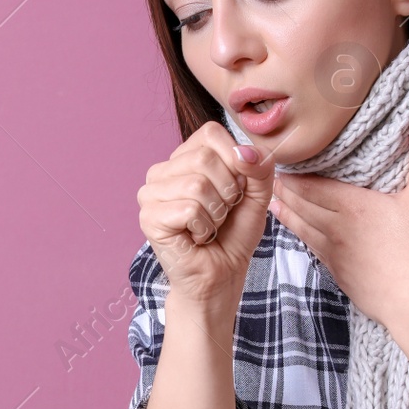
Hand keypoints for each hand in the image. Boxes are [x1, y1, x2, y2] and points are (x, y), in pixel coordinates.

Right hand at [138, 121, 276, 305]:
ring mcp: (150, 193)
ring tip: (209, 226)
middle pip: (204, 158)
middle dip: (227, 191)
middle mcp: (162, 170)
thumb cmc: (234, 234)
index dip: (234, 160)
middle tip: (222, 213)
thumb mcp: (257, 194)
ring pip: (196, 185)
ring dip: (216, 213)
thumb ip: (259, 166)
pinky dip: (204, 228)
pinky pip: (189, 209)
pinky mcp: (149, 217)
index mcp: (185, 156)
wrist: (221, 275)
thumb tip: (244, 152)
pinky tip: (197, 238)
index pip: (211, 132)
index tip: (236, 189)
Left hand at [266, 108, 408, 330]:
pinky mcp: (337, 271)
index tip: (279, 158)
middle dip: (283, 187)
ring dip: (284, 210)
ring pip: (300, 225)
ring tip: (272, 198)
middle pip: (299, 202)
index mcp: (352, 205)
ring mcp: (333, 251)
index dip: (292, 172)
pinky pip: (310, 247)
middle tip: (268, 174)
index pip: (311, 184)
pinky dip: (297, 234)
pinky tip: (295, 230)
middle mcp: (335, 226)